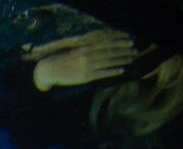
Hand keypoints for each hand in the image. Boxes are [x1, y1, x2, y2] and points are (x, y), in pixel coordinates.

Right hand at [25, 30, 144, 90]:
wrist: (48, 71)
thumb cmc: (62, 60)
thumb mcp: (75, 49)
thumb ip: (88, 47)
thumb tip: (101, 45)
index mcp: (84, 45)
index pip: (106, 40)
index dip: (118, 39)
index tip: (128, 38)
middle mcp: (87, 53)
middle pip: (110, 50)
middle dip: (123, 49)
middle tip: (134, 49)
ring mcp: (87, 65)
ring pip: (108, 61)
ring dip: (121, 59)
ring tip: (131, 58)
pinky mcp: (86, 76)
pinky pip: (103, 73)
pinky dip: (113, 71)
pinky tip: (121, 70)